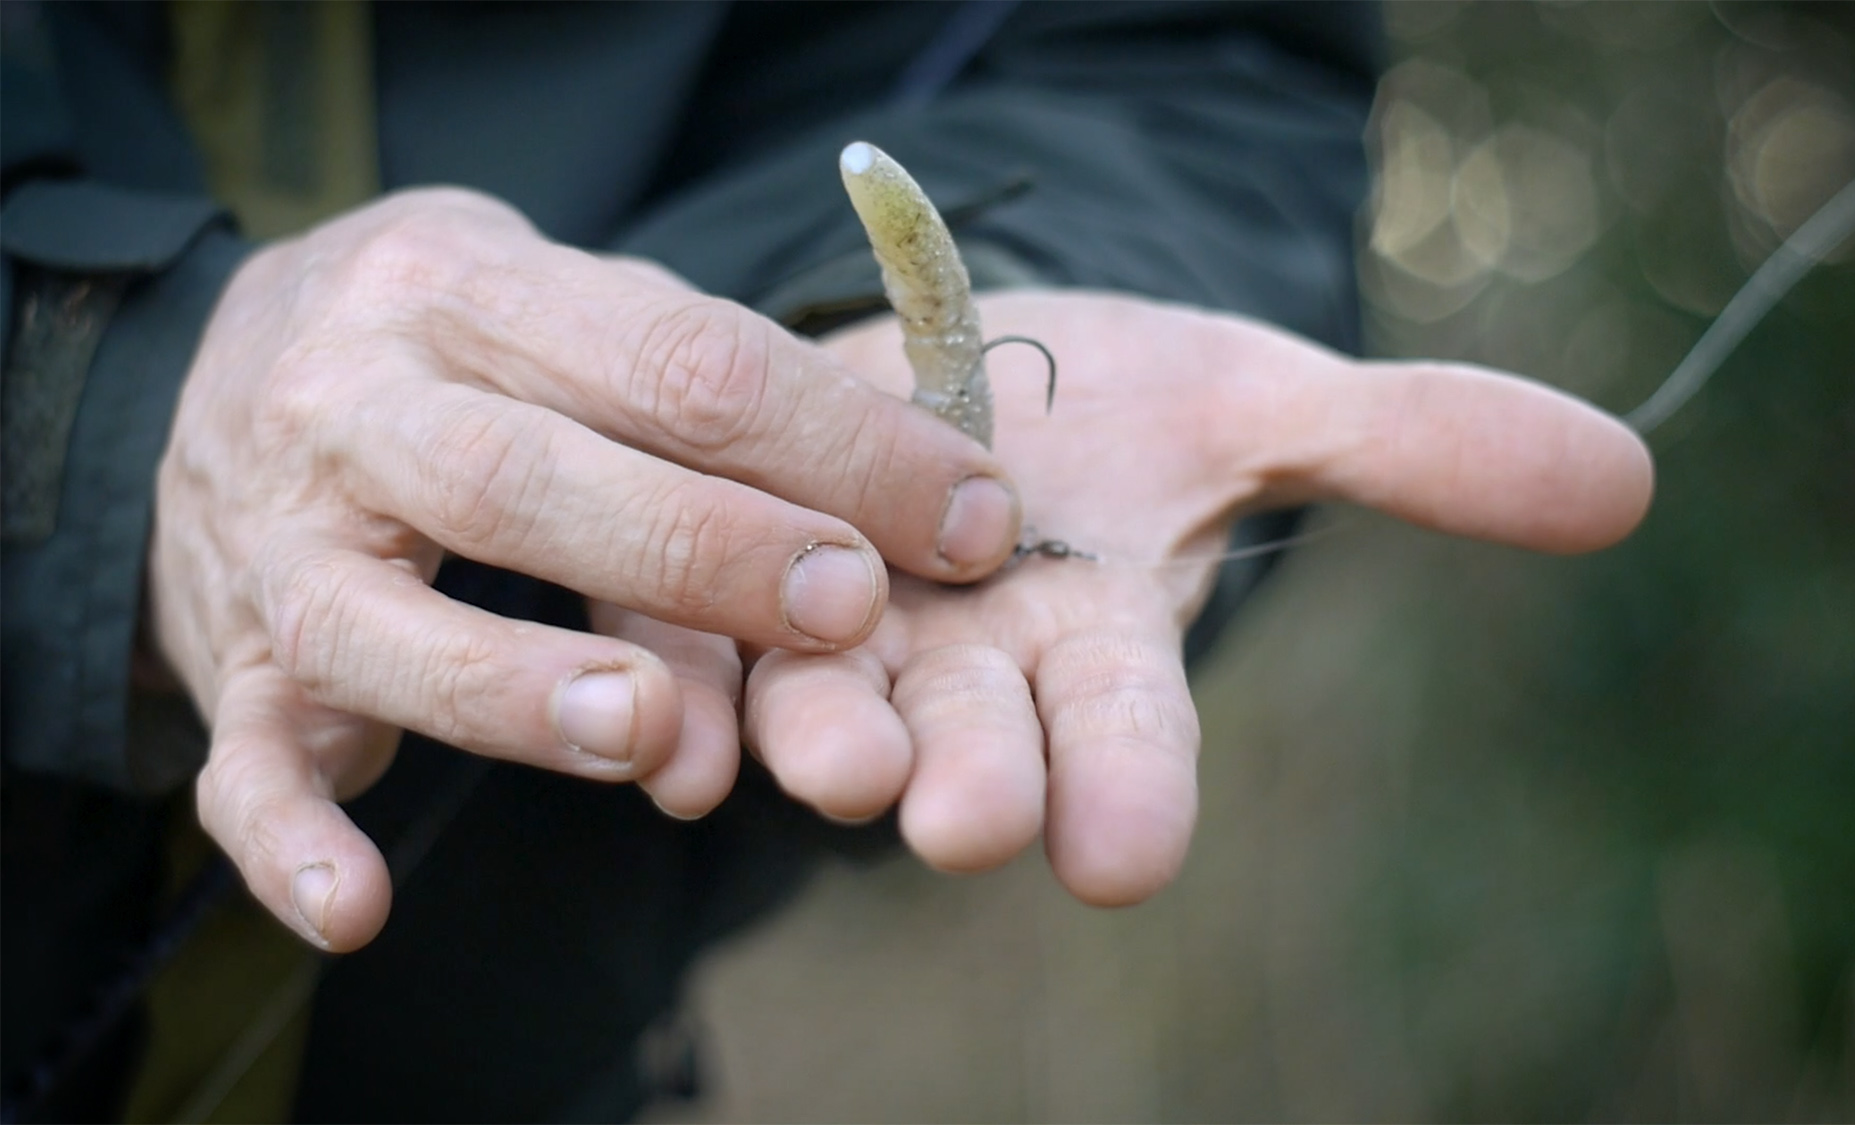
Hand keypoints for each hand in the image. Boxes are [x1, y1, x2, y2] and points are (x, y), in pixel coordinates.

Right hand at [152, 188, 1024, 948]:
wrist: (216, 351)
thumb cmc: (467, 346)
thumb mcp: (575, 305)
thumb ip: (717, 392)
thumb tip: (932, 499)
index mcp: (469, 290)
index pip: (676, 357)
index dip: (835, 439)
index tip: (973, 517)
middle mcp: (358, 403)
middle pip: (527, 478)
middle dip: (701, 546)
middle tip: (846, 606)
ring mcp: (280, 541)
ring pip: (378, 623)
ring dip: (516, 689)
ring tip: (651, 732)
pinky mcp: (234, 660)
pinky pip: (240, 761)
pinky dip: (290, 839)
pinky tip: (361, 910)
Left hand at [598, 290, 1652, 903]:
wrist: (951, 363)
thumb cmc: (1116, 407)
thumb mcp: (1260, 402)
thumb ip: (1417, 446)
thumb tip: (1629, 474)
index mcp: (1096, 644)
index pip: (1130, 736)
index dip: (1130, 791)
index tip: (1124, 857)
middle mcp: (969, 666)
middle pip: (979, 741)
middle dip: (980, 780)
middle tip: (969, 821)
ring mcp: (840, 634)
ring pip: (831, 707)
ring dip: (827, 738)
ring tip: (829, 757)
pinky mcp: (723, 585)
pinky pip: (690, 651)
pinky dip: (678, 690)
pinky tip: (671, 721)